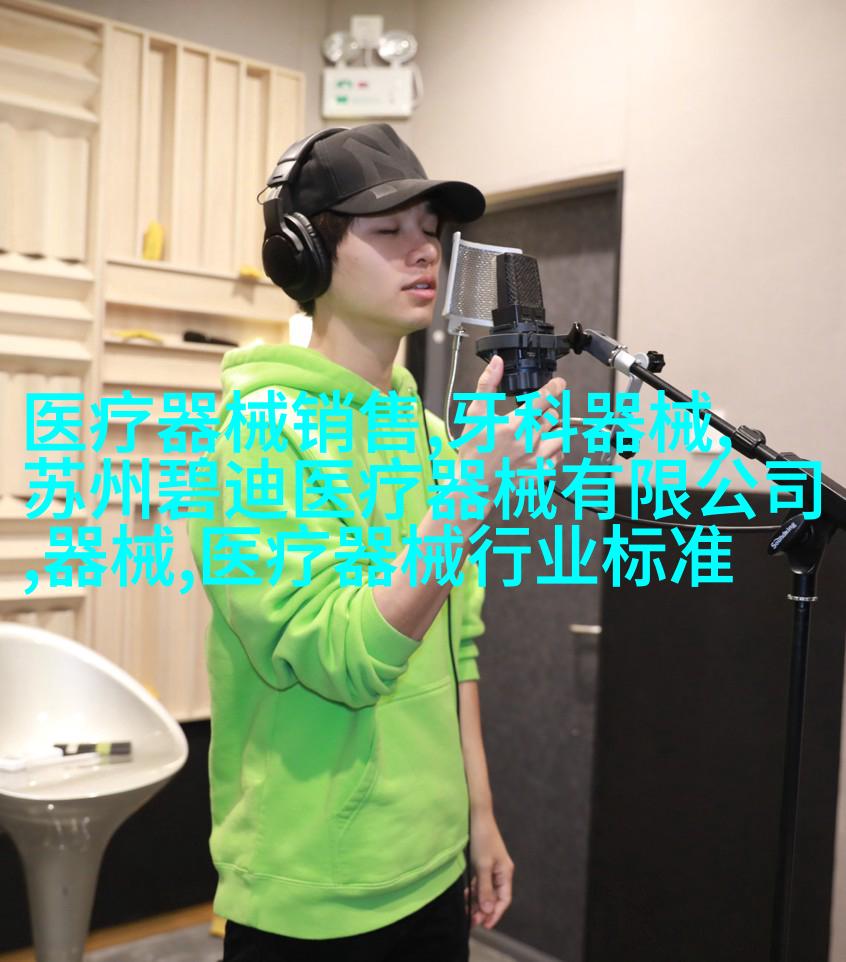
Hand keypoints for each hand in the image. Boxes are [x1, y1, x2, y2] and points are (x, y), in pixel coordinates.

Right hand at [457, 354, 567, 516]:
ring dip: (553, 430)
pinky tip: (541, 449)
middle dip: (546, 412)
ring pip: (561, 435)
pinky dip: (554, 450)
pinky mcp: (541, 473)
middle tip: (534, 416)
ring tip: (538, 432)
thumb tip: (496, 363)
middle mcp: (529, 441)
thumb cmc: (473, 453)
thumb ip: (487, 386)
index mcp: (514, 425)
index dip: (554, 388)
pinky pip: (559, 457)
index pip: (543, 400)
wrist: (473, 486)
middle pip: (553, 416)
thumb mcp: (475, 415)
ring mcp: (537, 458)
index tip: (559, 384)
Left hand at [465, 809, 513, 929]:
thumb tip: (489, 910)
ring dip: (478, 902)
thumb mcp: (482, 866)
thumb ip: (485, 889)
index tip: (485, 925)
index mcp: (505, 872)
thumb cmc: (482, 839)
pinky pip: (480, 882)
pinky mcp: (483, 863)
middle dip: (484, 910)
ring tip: (467, 913)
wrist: (476, 815)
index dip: (496, 913)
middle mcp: (501, 872)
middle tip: (472, 921)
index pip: (504, 899)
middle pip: (495, 897)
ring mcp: (491, 867)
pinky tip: (465, 897)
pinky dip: (473, 891)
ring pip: (486, 891)